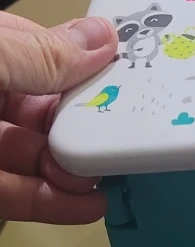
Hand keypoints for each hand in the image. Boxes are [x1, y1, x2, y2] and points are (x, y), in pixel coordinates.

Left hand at [0, 10, 118, 223]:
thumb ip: (39, 54)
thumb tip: (98, 41)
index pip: (42, 51)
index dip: (84, 66)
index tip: (123, 77)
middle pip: (45, 109)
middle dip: (83, 124)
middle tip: (114, 132)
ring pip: (37, 156)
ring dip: (74, 168)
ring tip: (100, 172)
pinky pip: (18, 195)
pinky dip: (54, 203)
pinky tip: (85, 205)